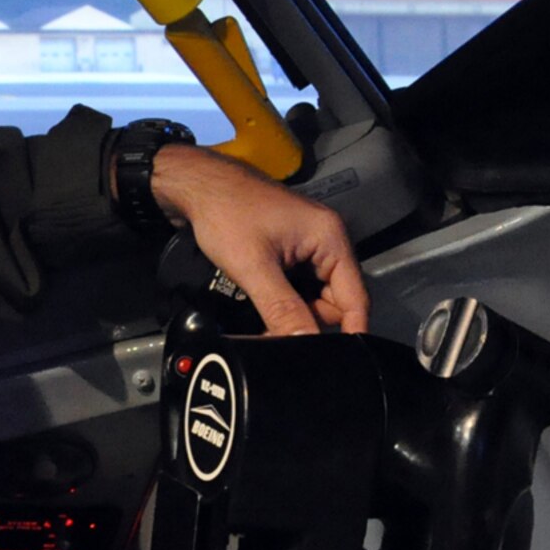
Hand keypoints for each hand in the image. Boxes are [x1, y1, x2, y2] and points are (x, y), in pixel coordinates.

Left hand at [147, 145, 366, 336]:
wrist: (193, 185)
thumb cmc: (224, 215)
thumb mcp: (253, 267)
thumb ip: (282, 310)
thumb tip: (304, 348)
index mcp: (330, 238)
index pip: (356, 299)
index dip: (348, 334)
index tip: (336, 364)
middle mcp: (326, 240)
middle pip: (335, 301)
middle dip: (310, 320)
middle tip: (277, 334)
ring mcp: (306, 244)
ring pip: (313, 295)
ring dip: (293, 310)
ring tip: (265, 319)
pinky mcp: (288, 249)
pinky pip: (297, 284)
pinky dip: (284, 298)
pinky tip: (263, 304)